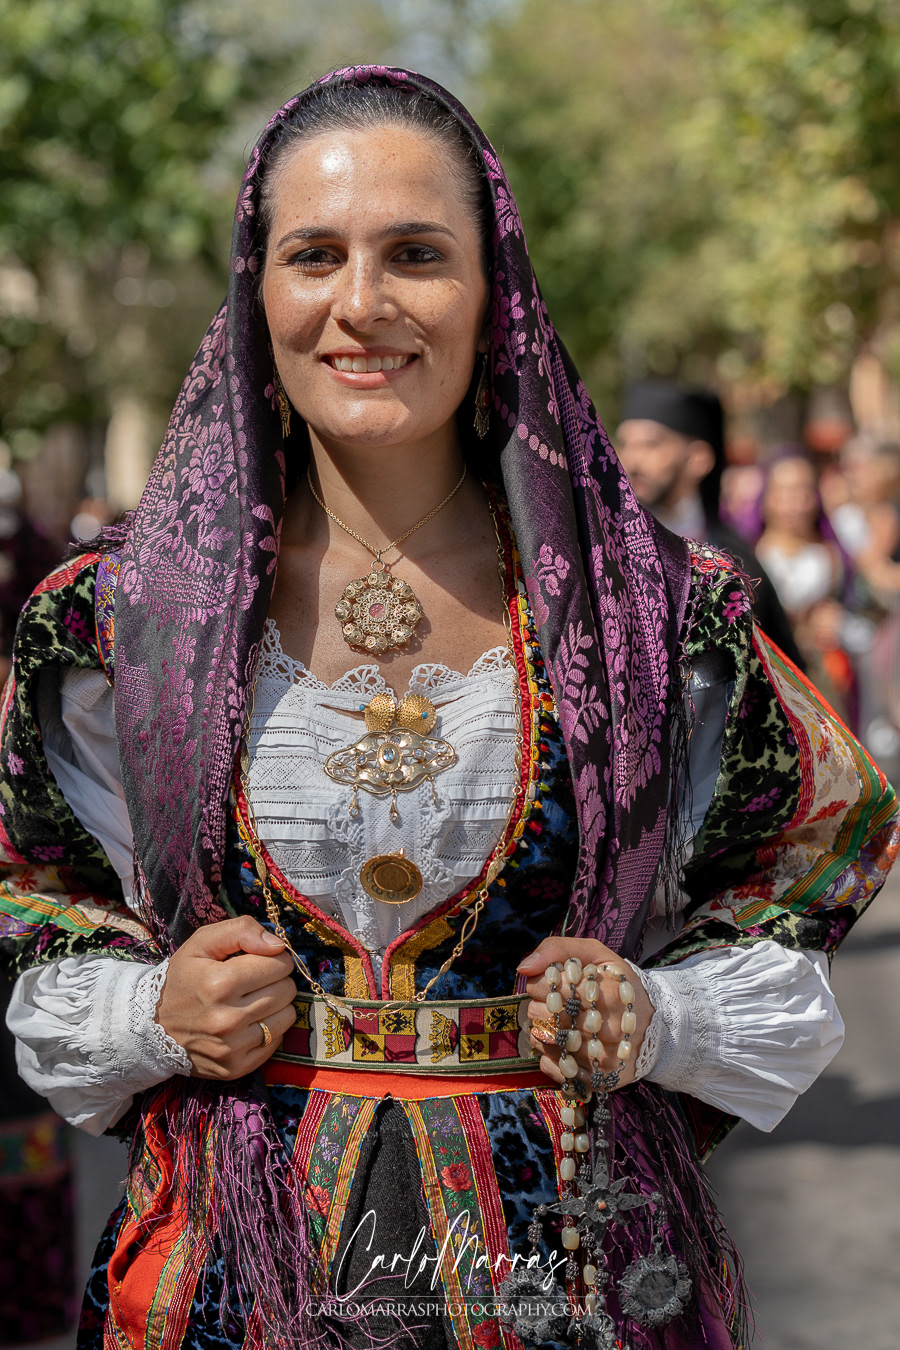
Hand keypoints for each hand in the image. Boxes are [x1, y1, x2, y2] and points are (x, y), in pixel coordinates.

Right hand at [156, 916, 297, 1079]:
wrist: (151, 1026)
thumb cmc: (183, 978)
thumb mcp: (201, 942)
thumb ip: (241, 931)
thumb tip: (277, 944)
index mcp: (220, 983)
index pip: (280, 964)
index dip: (274, 958)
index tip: (259, 961)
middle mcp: (227, 1019)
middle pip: (287, 990)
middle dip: (276, 980)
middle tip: (254, 981)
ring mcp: (232, 1047)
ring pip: (287, 1016)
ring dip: (276, 1005)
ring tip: (252, 1001)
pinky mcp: (236, 1068)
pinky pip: (277, 1041)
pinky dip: (269, 1029)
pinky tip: (248, 1022)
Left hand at [518, 937, 654, 1090]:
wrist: (654, 1022)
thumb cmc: (616, 984)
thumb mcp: (595, 955)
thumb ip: (557, 949)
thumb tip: (523, 968)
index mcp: (607, 992)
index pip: (550, 988)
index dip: (540, 984)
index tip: (551, 984)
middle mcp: (608, 1028)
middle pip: (544, 1017)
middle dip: (540, 1007)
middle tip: (555, 1004)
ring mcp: (604, 1058)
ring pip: (546, 1044)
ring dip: (543, 1031)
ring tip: (560, 1023)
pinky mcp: (601, 1080)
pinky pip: (557, 1070)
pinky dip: (550, 1058)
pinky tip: (562, 1046)